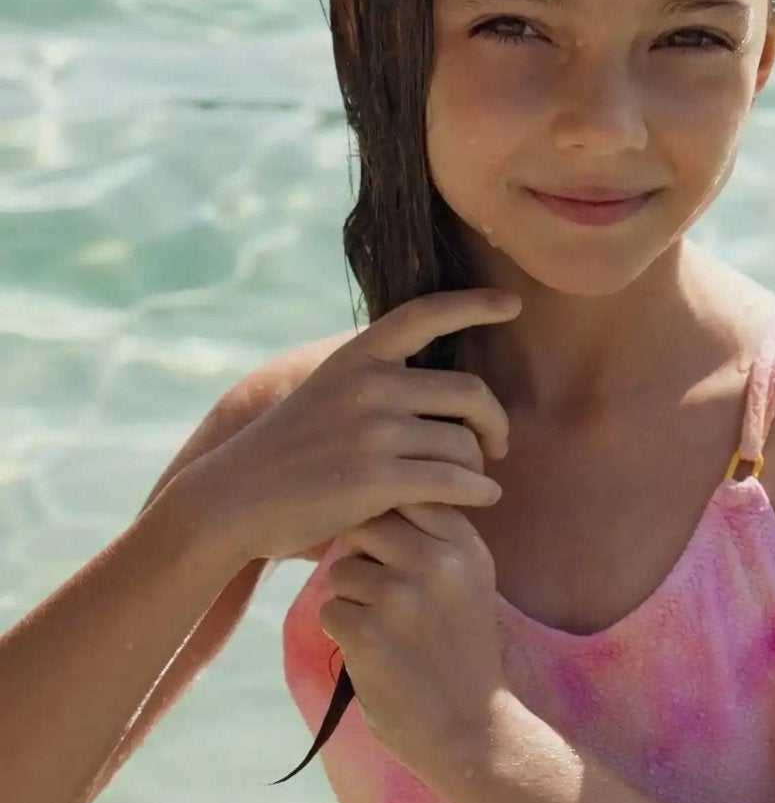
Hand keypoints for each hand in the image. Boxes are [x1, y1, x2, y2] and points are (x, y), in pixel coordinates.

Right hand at [187, 289, 518, 572]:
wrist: (235, 498)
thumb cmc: (290, 451)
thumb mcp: (328, 393)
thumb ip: (377, 380)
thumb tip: (441, 378)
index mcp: (357, 356)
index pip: (426, 314)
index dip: (475, 303)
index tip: (511, 303)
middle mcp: (369, 384)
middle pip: (470, 392)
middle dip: (494, 420)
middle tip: (498, 443)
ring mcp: (373, 431)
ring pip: (464, 443)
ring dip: (480, 466)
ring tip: (476, 479)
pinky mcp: (377, 479)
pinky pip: (454, 481)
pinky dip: (479, 491)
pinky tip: (483, 498)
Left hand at [316, 498, 512, 790]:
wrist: (470, 728)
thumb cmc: (461, 648)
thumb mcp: (470, 578)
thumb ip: (435, 533)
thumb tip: (378, 491)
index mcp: (464, 544)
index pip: (409, 492)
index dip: (389, 515)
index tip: (393, 548)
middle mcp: (437, 562)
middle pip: (367, 523)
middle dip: (362, 553)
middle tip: (380, 590)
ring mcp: (401, 598)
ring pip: (341, 569)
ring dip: (349, 598)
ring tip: (382, 627)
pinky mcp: (368, 634)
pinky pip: (329, 610)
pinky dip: (343, 632)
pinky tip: (374, 654)